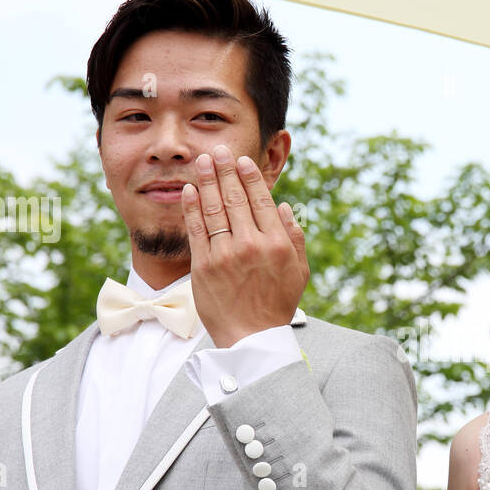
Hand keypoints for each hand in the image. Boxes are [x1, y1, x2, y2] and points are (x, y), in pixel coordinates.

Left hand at [182, 144, 308, 347]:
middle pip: (235, 198)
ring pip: (214, 209)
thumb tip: (285, 207)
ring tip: (201, 161)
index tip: (241, 161)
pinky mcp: (204, 266)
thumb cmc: (277, 305)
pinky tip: (190, 190)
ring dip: (206, 181)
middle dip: (225, 170)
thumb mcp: (298, 272)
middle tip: (217, 150)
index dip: (249, 177)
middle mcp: (251, 245)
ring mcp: (225, 255)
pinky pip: (196, 230)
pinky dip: (192, 208)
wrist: (251, 338)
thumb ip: (295, 237)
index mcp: (277, 244)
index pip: (261, 201)